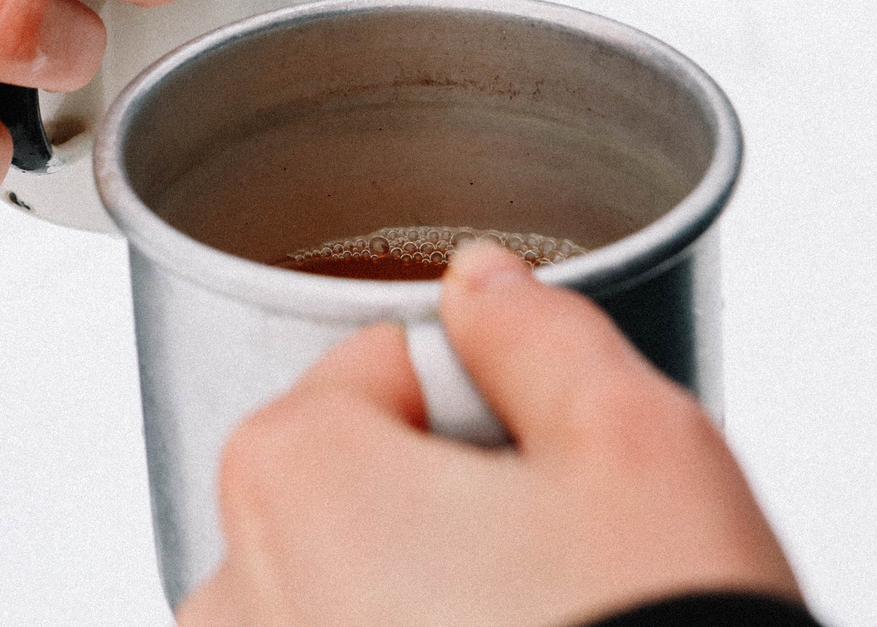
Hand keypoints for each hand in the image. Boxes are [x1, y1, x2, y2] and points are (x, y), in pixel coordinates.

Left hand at [182, 240, 797, 626]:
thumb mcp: (638, 444)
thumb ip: (541, 333)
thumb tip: (482, 283)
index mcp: (294, 473)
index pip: (382, 364)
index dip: (489, 403)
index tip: (550, 469)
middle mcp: (238, 590)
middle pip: (351, 481)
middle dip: (448, 503)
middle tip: (563, 563)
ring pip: (343, 590)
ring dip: (425, 595)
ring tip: (544, 623)